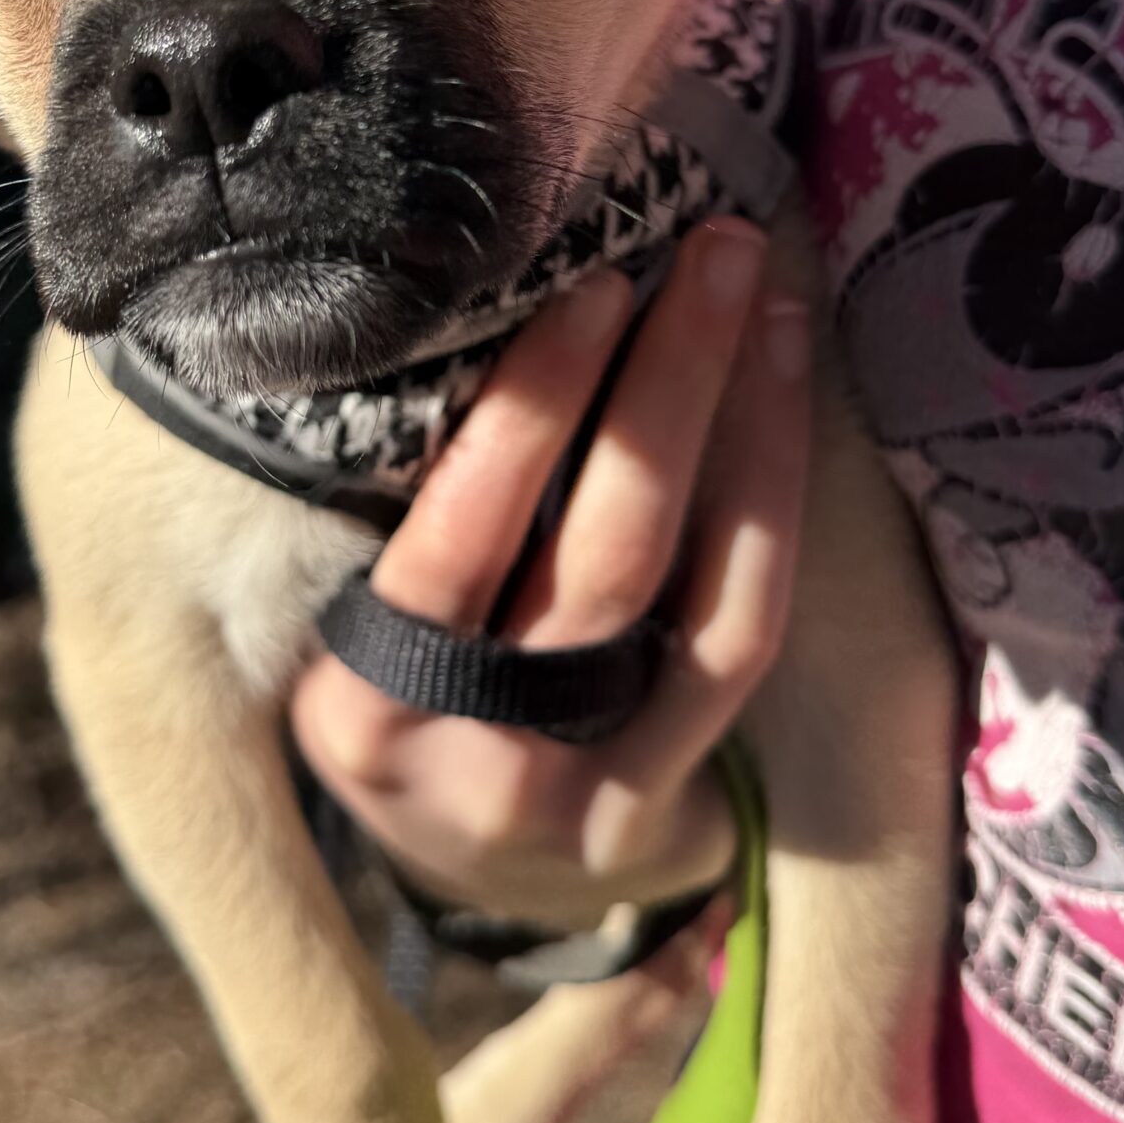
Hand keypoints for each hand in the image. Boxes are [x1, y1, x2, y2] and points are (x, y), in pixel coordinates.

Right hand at [290, 217, 812, 932]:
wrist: (466, 871)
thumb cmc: (396, 695)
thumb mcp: (342, 631)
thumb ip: (385, 517)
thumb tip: (460, 308)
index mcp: (364, 710)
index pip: (453, 545)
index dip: (531, 414)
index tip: (591, 288)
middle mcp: (480, 763)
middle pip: (601, 557)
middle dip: (666, 384)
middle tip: (712, 251)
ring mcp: (592, 788)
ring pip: (698, 593)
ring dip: (743, 427)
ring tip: (766, 299)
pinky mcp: (677, 793)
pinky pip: (743, 632)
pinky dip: (773, 504)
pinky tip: (782, 395)